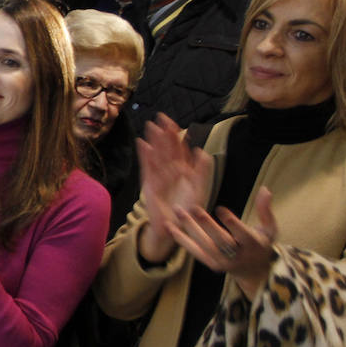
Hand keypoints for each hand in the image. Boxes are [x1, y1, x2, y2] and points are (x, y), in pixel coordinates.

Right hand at [137, 113, 211, 262]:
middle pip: (167, 149)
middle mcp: (171, 171)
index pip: (181, 150)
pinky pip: (147, 167)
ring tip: (151, 125)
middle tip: (162, 117)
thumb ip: (203, 171)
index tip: (176, 124)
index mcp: (184, 171)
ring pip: (157, 154)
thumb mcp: (200, 189)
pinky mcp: (150, 184)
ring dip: (154, 140)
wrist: (173, 229)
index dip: (178, 137)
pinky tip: (142, 143)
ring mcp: (160, 176)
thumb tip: (203, 152)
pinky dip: (144, 155)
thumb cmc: (188, 212)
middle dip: (164, 134)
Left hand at [166, 187, 277, 300]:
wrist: (254, 272)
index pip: (242, 234)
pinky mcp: (211, 264)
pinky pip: (195, 252)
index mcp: (253, 245)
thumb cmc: (261, 244)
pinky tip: (171, 227)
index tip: (220, 208)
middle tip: (194, 207)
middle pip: (220, 240)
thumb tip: (264, 189)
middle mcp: (237, 255)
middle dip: (207, 224)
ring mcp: (223, 261)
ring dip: (189, 228)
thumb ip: (265, 210)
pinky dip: (182, 240)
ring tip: (178, 211)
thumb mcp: (269, 229)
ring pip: (204, 245)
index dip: (231, 223)